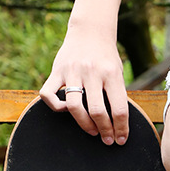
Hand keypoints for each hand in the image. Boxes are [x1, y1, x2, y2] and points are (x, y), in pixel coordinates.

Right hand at [39, 25, 129, 143]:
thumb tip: (117, 125)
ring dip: (84, 124)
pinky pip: (48, 94)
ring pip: (73, 106)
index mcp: (111, 73)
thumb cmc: (106, 57)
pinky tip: (65, 110)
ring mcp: (72, 71)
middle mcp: (91, 72)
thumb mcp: (117, 73)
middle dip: (104, 130)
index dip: (121, 129)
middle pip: (97, 111)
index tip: (121, 139)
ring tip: (92, 130)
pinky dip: (55, 106)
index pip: (119, 108)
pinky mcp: (56, 70)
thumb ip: (116, 94)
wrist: (90, 30)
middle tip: (107, 139)